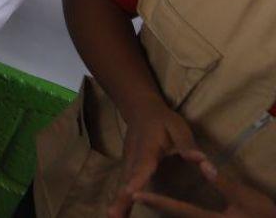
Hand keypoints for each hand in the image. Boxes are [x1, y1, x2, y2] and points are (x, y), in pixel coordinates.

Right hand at [108, 101, 196, 217]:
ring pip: (122, 185)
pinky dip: (120, 201)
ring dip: (118, 203)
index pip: (142, 165)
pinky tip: (118, 215)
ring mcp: (128, 163)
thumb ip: (188, 145)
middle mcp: (134, 158)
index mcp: (148, 148)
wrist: (140, 110)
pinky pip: (123, 186)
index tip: (130, 191)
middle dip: (122, 198)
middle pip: (127, 180)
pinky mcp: (127, 168)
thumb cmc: (163, 120)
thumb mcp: (178, 127)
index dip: (137, 178)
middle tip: (113, 216)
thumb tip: (202, 161)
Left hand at [133, 150, 275, 217]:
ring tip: (136, 203)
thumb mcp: (247, 198)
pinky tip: (164, 208)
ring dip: (161, 212)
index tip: (135, 193)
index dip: (156, 200)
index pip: (178, 209)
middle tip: (125, 201)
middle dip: (153, 209)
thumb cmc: (266, 215)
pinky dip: (173, 213)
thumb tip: (203, 163)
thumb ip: (223, 182)